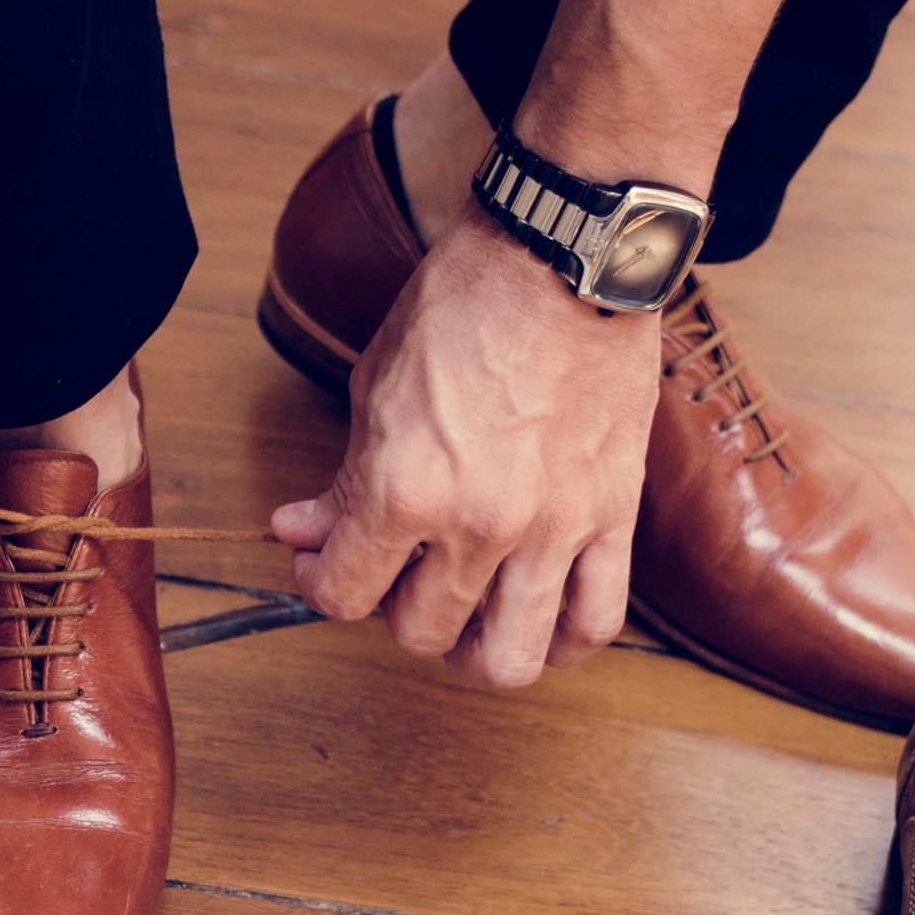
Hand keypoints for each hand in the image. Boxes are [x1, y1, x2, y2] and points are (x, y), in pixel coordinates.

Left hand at [273, 221, 657, 687]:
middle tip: (396, 569)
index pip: (342, 595)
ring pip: (508, 659)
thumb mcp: (375, 386)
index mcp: (406, 490)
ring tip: (465, 617)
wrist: (566, 255)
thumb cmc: (465, 304)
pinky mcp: (613, 518)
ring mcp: (554, 529)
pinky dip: (562, 640)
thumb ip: (342, 480)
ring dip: (474, 649)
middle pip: (419, 632)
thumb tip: (300, 534)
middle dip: (393, 607)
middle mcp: (480, 525)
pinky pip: (594, 622)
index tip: (321, 560)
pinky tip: (537, 617)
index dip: (320, 582)